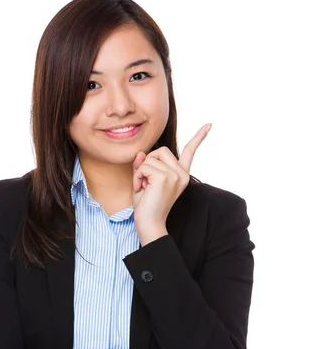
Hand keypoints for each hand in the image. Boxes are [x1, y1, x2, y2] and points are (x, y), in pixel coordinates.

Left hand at [131, 123, 211, 242]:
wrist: (149, 224)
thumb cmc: (146, 206)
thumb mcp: (143, 181)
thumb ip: (144, 166)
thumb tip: (141, 153)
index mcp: (181, 175)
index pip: (190, 151)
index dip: (199, 137)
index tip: (209, 125)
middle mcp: (181, 174)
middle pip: (160, 150)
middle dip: (147, 162)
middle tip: (145, 181)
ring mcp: (175, 175)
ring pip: (150, 158)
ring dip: (140, 172)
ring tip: (143, 188)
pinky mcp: (166, 177)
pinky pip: (144, 166)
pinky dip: (138, 176)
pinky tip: (142, 188)